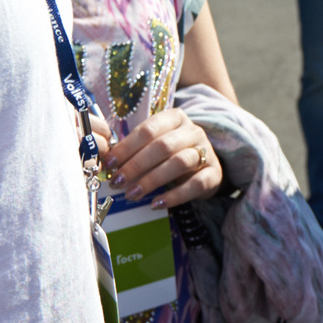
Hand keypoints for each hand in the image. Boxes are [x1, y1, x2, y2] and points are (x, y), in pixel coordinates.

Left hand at [106, 107, 225, 206]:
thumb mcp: (154, 146)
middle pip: (163, 146)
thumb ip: (134, 150)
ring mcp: (207, 151)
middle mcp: (193, 131)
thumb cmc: (171, 155)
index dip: (127, 147)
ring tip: (132, 194)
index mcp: (175, 118)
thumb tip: (107, 163)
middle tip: (117, 182)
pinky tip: (156, 204)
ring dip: (152, 180)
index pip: (148, 129)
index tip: (110, 163)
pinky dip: (174, 196)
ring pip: (179, 163)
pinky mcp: (215, 173)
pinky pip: (195, 184)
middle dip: (136, 165)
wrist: (203, 167)